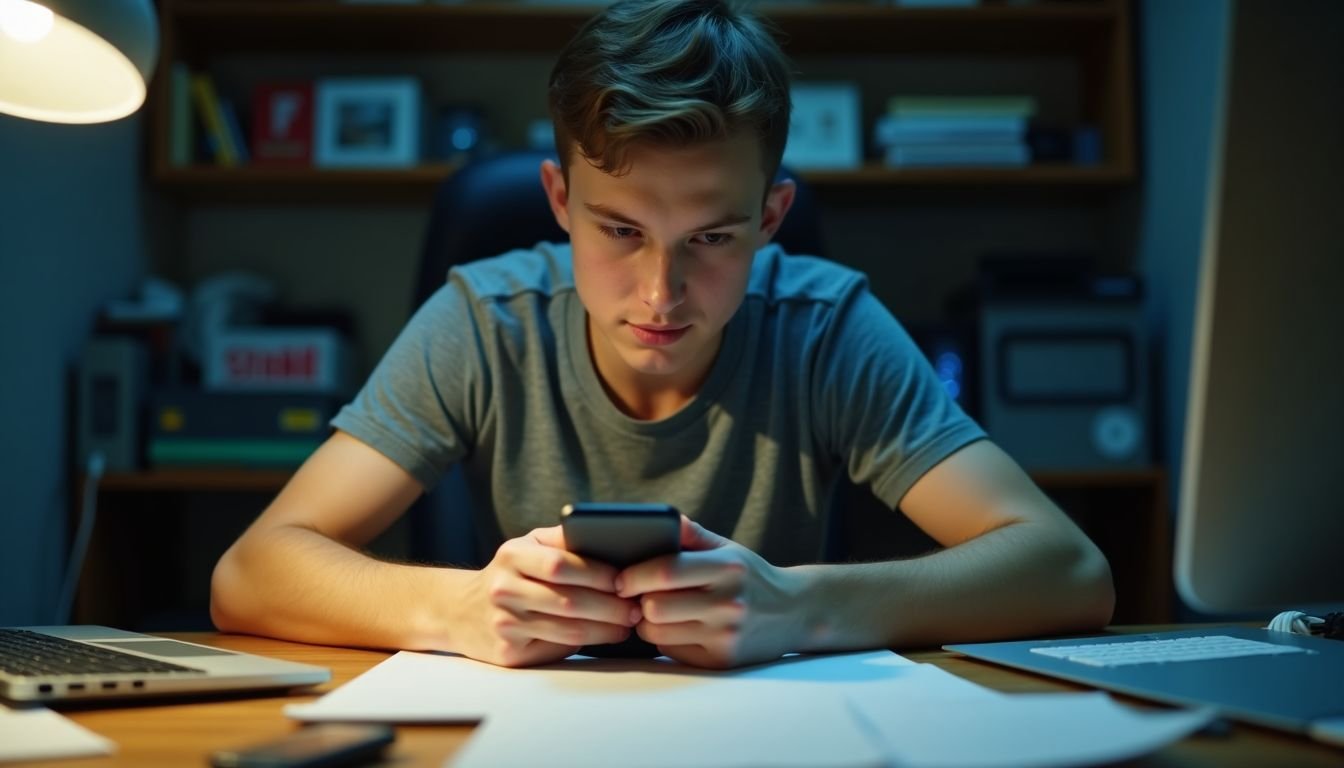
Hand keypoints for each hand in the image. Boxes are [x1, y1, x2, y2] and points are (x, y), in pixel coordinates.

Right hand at [458, 525, 640, 666]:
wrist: (460, 611)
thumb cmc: (510, 573)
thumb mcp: (527, 546)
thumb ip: (563, 539)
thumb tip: (613, 537)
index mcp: (512, 556)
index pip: (561, 565)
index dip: (597, 573)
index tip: (626, 578)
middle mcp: (504, 590)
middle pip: (569, 601)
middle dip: (611, 606)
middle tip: (637, 606)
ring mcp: (504, 625)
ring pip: (569, 629)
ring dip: (606, 628)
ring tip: (628, 622)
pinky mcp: (509, 654)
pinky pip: (558, 648)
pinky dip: (589, 643)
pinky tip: (607, 635)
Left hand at [616, 517, 804, 668]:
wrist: (796, 612)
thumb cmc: (751, 577)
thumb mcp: (729, 548)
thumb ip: (692, 535)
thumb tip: (660, 520)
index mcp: (727, 567)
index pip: (666, 571)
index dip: (634, 576)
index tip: (619, 578)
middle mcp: (728, 603)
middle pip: (655, 607)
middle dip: (638, 601)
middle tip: (638, 596)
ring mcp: (725, 635)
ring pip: (657, 633)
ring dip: (648, 623)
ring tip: (657, 612)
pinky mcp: (722, 661)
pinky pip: (672, 652)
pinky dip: (667, 641)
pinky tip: (680, 629)